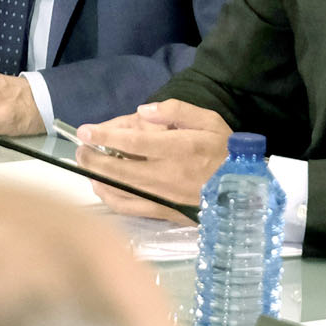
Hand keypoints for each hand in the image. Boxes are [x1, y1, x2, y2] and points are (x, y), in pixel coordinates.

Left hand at [75, 100, 230, 220]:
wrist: (245, 192)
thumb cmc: (226, 152)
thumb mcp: (210, 121)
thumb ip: (177, 111)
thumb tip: (143, 112)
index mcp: (178, 148)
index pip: (133, 141)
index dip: (105, 135)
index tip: (85, 130)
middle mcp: (165, 175)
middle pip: (118, 167)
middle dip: (92, 157)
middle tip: (79, 148)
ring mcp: (161, 197)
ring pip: (119, 189)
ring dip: (96, 176)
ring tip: (86, 165)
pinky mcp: (162, 214)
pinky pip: (128, 209)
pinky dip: (109, 198)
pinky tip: (101, 188)